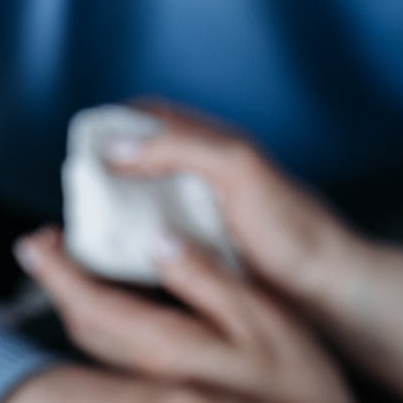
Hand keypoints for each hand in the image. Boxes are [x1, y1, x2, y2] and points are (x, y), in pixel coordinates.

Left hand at [15, 228, 364, 402]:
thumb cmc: (302, 382)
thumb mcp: (263, 317)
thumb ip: (208, 279)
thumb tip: (159, 241)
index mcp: (171, 349)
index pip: (95, 307)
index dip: (59, 273)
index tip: (35, 240)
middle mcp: (153, 378)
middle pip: (87, 330)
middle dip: (59, 285)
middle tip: (44, 243)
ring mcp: (162, 394)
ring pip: (101, 347)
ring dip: (79, 305)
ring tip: (72, 267)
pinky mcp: (174, 402)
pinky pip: (122, 359)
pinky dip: (107, 326)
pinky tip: (119, 307)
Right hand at [104, 103, 364, 311]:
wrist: (323, 287)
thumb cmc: (290, 225)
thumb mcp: (236, 168)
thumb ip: (182, 147)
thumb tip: (121, 144)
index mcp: (217, 143)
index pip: (154, 115)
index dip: (118, 121)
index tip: (84, 142)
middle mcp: (209, 172)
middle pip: (145, 155)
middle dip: (111, 165)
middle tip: (78, 188)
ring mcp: (207, 211)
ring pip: (148, 197)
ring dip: (119, 205)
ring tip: (89, 223)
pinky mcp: (205, 249)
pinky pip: (158, 235)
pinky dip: (134, 239)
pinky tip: (119, 257)